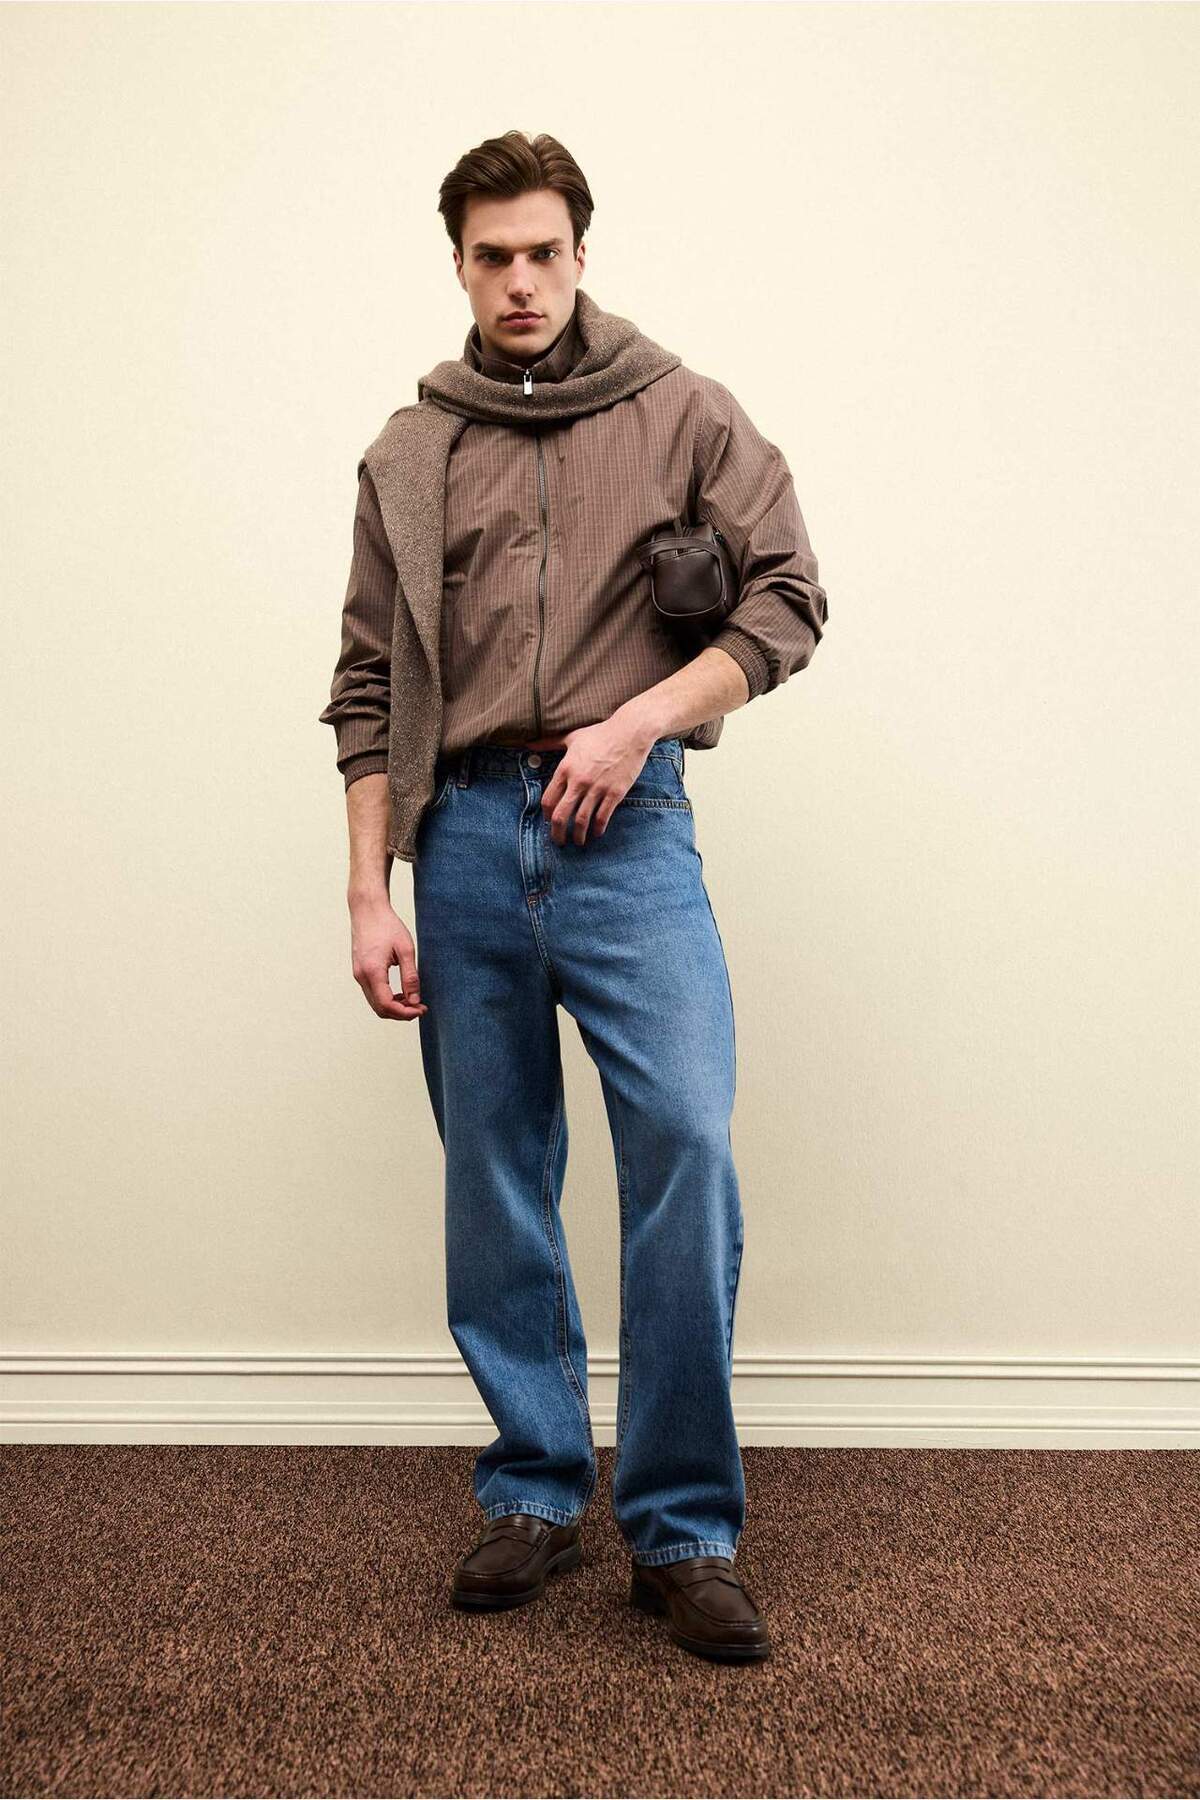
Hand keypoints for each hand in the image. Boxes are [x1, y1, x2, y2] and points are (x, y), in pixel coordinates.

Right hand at [350, 900, 427, 1019]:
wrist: (367, 910)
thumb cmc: (386, 925)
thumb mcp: (405, 949)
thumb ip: (410, 977)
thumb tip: (415, 1000)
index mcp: (372, 971)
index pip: (387, 1005)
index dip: (405, 1013)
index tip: (422, 1009)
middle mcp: (361, 976)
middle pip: (380, 1009)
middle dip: (401, 1013)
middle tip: (420, 1008)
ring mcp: (358, 975)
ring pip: (375, 1003)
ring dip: (394, 1007)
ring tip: (413, 1002)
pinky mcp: (359, 972)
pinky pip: (372, 994)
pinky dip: (386, 999)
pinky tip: (401, 994)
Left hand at [540, 720, 658, 846]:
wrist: (630, 733)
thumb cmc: (600, 734)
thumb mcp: (572, 737)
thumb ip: (549, 743)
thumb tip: (529, 745)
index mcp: (566, 769)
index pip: (548, 800)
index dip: (546, 815)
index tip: (549, 821)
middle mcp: (579, 781)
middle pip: (561, 815)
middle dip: (557, 833)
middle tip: (559, 841)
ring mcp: (597, 788)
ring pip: (582, 821)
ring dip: (578, 836)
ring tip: (578, 841)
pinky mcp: (615, 793)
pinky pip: (603, 817)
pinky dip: (598, 829)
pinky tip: (596, 833)